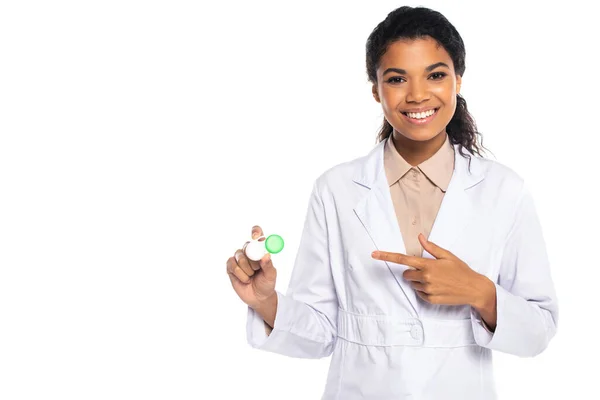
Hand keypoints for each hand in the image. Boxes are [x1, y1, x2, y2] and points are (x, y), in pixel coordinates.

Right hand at [226, 225, 276, 308]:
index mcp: (261, 250)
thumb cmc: (266, 283)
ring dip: (248, 270)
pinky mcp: (231, 266)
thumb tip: (266, 255)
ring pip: (241, 257)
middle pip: (247, 245)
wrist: (259, 297)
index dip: (256, 232)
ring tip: (252, 276)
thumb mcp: (271, 275)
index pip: (258, 235)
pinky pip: (233, 266)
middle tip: (257, 268)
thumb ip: (268, 265)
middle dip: (253, 258)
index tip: (256, 236)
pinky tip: (245, 279)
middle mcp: (249, 251)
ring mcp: (239, 258)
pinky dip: (241, 275)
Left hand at [371, 233, 492, 307]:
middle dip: (413, 272)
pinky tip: (438, 288)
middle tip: (429, 271)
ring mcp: (427, 290)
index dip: (386, 257)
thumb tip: (420, 236)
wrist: (474, 289)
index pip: (402, 259)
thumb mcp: (447, 256)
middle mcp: (425, 278)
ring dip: (420, 281)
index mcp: (428, 265)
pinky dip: (425, 290)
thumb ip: (431, 247)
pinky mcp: (430, 299)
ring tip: (437, 280)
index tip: (374, 254)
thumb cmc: (461, 270)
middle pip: (406, 274)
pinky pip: (420, 293)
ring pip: (413, 284)